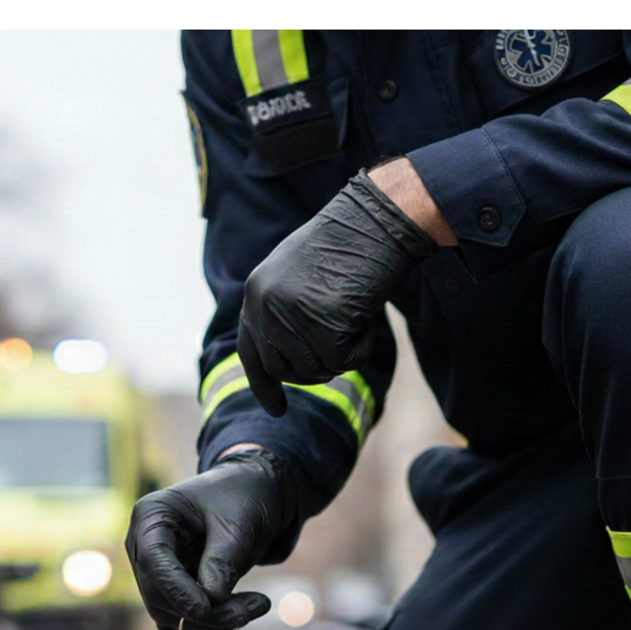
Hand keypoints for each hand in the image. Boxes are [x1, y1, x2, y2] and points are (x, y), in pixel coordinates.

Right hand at [125, 451, 296, 629]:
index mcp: (152, 517)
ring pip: (170, 617)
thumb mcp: (238, 523)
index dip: (177, 591)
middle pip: (159, 596)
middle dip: (204, 613)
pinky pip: (182, 623)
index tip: (207, 609)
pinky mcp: (173, 591)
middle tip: (251, 610)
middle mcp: (145, 546)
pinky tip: (244, 612)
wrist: (254, 494)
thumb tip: (211, 601)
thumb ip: (222, 561)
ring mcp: (156, 572)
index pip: (152, 563)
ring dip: (212, 624)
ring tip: (256, 607)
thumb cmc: (242, 496)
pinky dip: (212, 627)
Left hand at [236, 168, 438, 415]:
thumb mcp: (302, 274)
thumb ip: (286, 311)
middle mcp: (263, 305)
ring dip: (340, 357)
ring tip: (355, 320)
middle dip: (313, 371)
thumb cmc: (350, 243)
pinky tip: (367, 322)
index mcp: (255, 291)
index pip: (252, 351)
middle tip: (342, 348)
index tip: (277, 410)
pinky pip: (340, 364)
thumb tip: (287, 361)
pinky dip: (360, 350)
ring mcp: (289, 317)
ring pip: (311, 371)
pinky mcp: (320, 327)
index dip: (264, 383)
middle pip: (282, 369)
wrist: (378, 219)